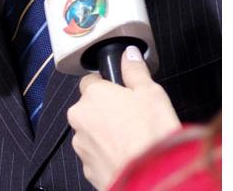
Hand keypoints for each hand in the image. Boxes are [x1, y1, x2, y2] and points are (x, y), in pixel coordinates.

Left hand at [67, 46, 180, 189]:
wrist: (150, 178)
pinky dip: (107, 154)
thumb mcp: (151, 92)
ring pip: (91, 132)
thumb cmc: (150, 135)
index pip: (91, 80)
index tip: (122, 92)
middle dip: (106, 111)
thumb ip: (135, 70)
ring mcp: (81, 145)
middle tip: (132, 117)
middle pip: (90, 107)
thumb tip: (129, 55)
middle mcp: (81, 118)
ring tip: (132, 139)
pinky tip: (126, 155)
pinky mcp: (87, 168)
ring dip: (106, 133)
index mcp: (93, 94)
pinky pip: (95, 154)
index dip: (108, 85)